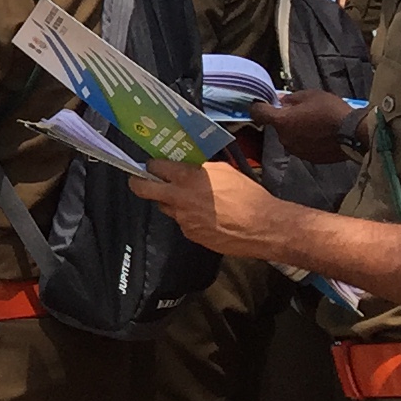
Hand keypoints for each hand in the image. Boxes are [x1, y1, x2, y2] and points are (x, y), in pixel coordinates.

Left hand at [129, 157, 286, 254]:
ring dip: (171, 202)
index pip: (155, 167)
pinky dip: (188, 218)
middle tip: (141, 180)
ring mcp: (183, 219)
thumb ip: (201, 168)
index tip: (153, 165)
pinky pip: (182, 222)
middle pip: (143, 189)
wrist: (263, 226)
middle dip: (138, 183)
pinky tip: (206, 217)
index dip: (152, 165)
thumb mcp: (224, 171)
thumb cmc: (248, 195)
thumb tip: (189, 167)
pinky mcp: (191, 235)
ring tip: (190, 200)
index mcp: (187, 179)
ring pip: (166, 207)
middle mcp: (179, 199)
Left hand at [252, 88, 357, 165]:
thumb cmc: (331, 110)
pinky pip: (301, 146)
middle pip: (277, 126)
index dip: (257, 106)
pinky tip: (320, 135)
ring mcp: (296, 151)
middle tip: (301, 111)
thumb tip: (281, 102)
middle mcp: (284, 139)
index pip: (258, 113)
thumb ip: (291, 98)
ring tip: (314, 123)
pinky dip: (306, 140)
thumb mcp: (310, 95)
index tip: (261, 102)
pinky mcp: (308, 158)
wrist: (354, 134)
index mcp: (282, 122)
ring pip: (289, 137)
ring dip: (296, 130)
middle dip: (285, 118)